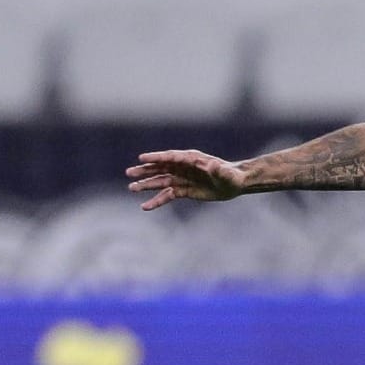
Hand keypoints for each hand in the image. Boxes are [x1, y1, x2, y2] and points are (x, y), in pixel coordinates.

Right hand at [127, 151, 250, 209]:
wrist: (234, 184)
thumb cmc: (231, 176)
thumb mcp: (226, 174)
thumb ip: (218, 170)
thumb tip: (213, 166)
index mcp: (191, 159)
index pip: (170, 157)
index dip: (157, 157)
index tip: (142, 158)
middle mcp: (183, 168)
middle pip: (160, 168)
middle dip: (145, 170)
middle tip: (129, 173)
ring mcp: (182, 179)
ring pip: (160, 181)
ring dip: (146, 185)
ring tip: (132, 188)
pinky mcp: (183, 190)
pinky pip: (167, 195)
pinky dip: (157, 201)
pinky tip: (145, 207)